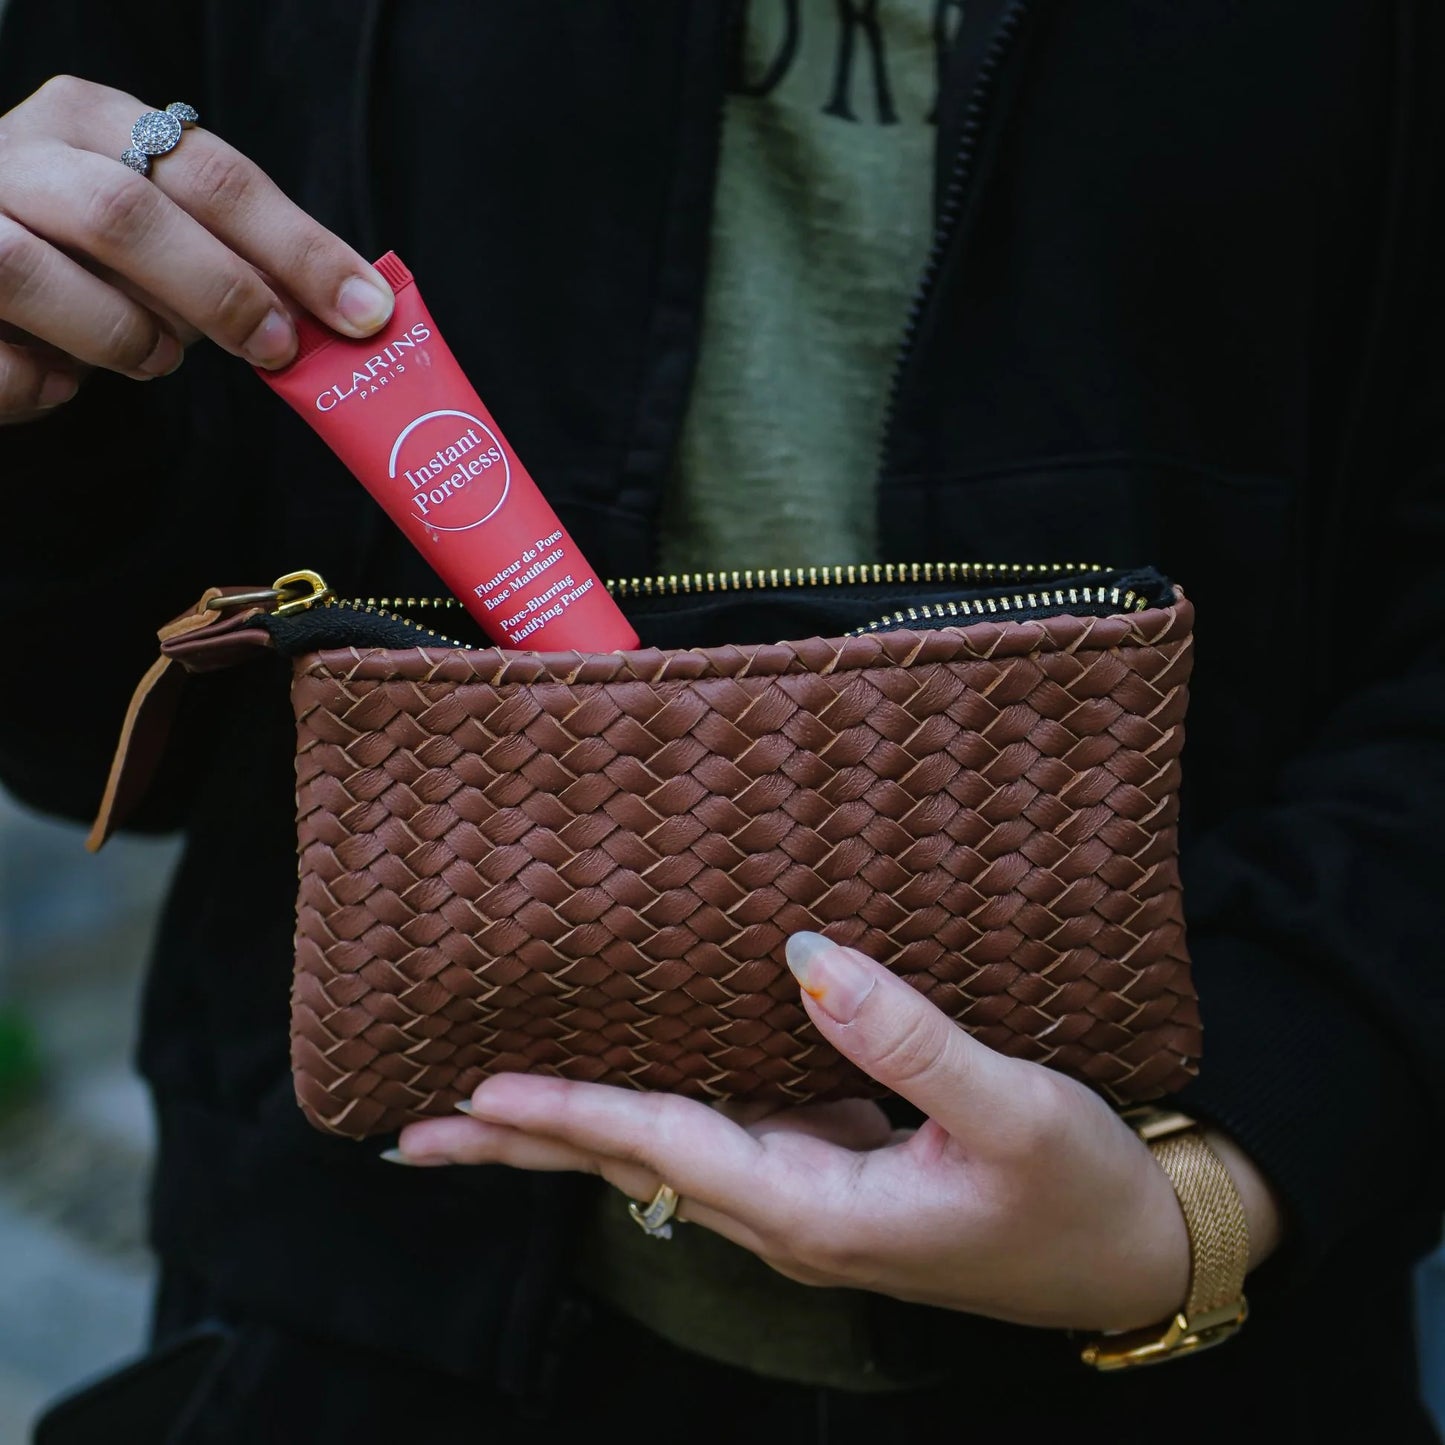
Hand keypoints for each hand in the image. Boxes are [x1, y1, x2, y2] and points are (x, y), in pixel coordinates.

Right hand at [0, 75, 395, 423]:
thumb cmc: (70, 252)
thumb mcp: (148, 226)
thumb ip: (224, 251)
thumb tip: (334, 309)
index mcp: (87, 121)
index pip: (211, 174)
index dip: (296, 246)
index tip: (364, 308)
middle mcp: (14, 155)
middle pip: (126, 212)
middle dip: (219, 290)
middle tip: (277, 349)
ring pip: (36, 272)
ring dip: (121, 335)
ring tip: (154, 359)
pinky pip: (0, 360)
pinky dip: (44, 383)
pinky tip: (61, 378)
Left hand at [394, 932, 1281, 1333]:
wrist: (1136, 1253)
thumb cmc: (1080, 1193)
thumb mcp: (1012, 1113)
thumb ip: (909, 1041)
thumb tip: (806, 958)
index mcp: (819, 1213)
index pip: (669, 1150)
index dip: (576, 1110)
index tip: (484, 1087)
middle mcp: (789, 1215)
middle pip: (629, 1168)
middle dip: (525, 1145)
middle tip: (416, 1132)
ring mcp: (804, 1197)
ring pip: (660, 1155)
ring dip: (570, 1129)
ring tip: (482, 1107)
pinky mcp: (829, 1170)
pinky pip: (713, 1133)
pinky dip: (646, 1110)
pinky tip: (622, 1083)